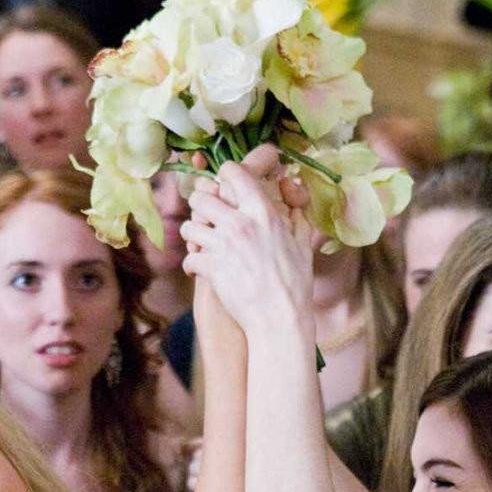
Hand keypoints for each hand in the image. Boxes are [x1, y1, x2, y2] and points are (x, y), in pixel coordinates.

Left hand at [182, 155, 313, 330]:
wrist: (279, 318)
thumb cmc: (295, 284)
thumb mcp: (302, 244)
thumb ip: (296, 217)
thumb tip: (292, 200)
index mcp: (263, 212)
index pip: (233, 173)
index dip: (224, 176)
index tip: (222, 186)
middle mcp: (240, 224)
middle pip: (200, 197)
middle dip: (200, 207)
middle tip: (207, 219)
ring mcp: (222, 246)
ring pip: (189, 226)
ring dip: (193, 236)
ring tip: (203, 245)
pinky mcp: (210, 267)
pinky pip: (189, 256)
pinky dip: (192, 265)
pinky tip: (201, 269)